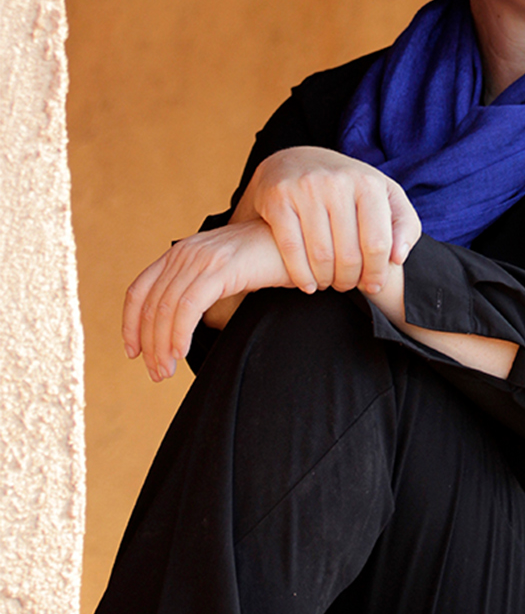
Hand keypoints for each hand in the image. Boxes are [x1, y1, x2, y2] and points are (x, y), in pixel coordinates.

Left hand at [123, 220, 295, 381]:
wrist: (304, 240)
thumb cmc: (272, 262)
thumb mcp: (229, 273)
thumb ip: (205, 289)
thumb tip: (187, 328)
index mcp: (182, 252)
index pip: (139, 291)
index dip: (130, 325)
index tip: (134, 352)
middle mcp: (185, 252)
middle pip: (149, 305)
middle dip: (148, 345)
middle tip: (157, 373)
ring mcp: (202, 258)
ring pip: (165, 309)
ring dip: (162, 346)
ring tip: (166, 371)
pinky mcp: (221, 268)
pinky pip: (189, 307)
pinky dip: (180, 333)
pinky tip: (181, 353)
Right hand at [234, 147, 421, 295]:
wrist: (296, 161)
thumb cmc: (349, 188)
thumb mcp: (385, 196)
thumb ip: (404, 225)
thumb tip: (398, 258)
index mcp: (369, 184)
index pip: (377, 243)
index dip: (377, 272)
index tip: (373, 285)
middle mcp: (338, 183)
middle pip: (348, 253)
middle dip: (350, 279)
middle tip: (347, 286)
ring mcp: (305, 189)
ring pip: (320, 254)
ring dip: (326, 279)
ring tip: (330, 284)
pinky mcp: (278, 198)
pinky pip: (291, 247)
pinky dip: (301, 274)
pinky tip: (308, 284)